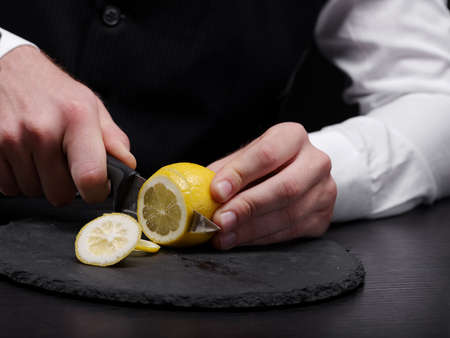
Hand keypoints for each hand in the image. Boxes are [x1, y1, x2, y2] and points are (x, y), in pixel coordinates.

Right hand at [0, 46, 134, 204]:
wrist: (9, 70)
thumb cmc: (55, 92)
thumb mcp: (92, 107)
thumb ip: (113, 140)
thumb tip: (128, 167)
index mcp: (77, 119)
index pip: (90, 177)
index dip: (97, 192)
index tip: (97, 189)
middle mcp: (42, 130)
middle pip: (59, 194)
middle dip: (66, 187)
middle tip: (65, 164)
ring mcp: (12, 139)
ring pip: (33, 192)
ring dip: (41, 182)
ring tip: (43, 155)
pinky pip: (8, 187)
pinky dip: (18, 179)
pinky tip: (24, 157)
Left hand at [208, 122, 335, 249]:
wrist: (301, 173)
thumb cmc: (266, 164)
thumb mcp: (246, 157)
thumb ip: (226, 170)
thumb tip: (197, 191)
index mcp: (292, 137)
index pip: (267, 154)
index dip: (240, 174)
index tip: (216, 192)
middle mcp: (316, 161)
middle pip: (285, 187)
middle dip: (247, 207)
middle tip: (219, 222)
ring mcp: (324, 191)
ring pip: (289, 214)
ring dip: (251, 230)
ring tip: (223, 236)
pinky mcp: (323, 217)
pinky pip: (291, 232)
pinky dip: (262, 239)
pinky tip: (241, 240)